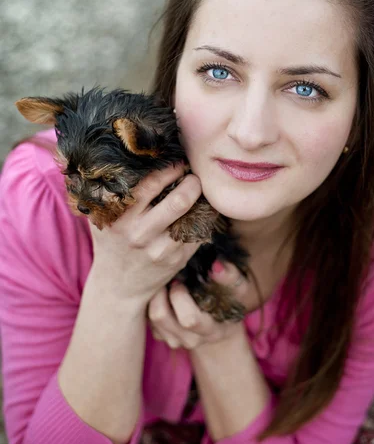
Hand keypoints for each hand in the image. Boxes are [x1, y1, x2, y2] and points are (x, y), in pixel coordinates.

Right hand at [89, 162, 203, 307]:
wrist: (118, 287)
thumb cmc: (111, 242)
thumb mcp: (101, 218)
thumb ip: (106, 191)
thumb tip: (120, 156)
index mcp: (121, 218)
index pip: (150, 184)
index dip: (169, 169)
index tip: (177, 161)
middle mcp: (140, 234)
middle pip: (179, 201)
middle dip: (192, 183)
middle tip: (194, 176)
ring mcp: (161, 250)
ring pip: (193, 218)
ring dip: (201, 201)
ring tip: (199, 192)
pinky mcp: (177, 261)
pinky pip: (197, 233)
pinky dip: (202, 219)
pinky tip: (199, 212)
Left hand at [148, 260, 248, 349]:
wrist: (221, 322)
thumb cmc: (229, 300)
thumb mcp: (237, 289)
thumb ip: (230, 277)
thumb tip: (216, 265)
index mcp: (210, 329)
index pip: (189, 319)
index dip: (179, 296)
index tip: (180, 278)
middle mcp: (190, 339)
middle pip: (161, 316)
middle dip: (161, 292)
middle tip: (168, 278)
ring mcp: (173, 340)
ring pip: (150, 317)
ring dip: (154, 296)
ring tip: (164, 282)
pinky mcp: (160, 336)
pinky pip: (146, 318)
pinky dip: (151, 302)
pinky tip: (162, 291)